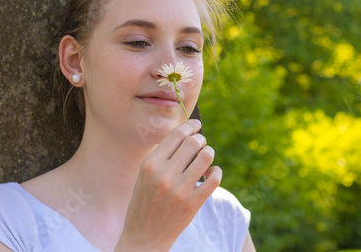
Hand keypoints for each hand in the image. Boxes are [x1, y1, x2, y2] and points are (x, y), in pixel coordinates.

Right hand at [115, 120, 221, 251]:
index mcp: (150, 165)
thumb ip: (162, 156)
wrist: (144, 236)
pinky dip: (216, 171)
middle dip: (201, 139)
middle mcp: (165, 175)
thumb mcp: (144, 175)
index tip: (197, 124)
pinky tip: (211, 173)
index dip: (190, 126)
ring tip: (206, 157)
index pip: (176, 135)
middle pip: (193, 142)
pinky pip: (214, 178)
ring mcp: (180, 190)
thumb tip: (185, 134)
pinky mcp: (193, 203)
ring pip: (206, 157)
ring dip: (209, 153)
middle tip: (201, 143)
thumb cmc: (144, 201)